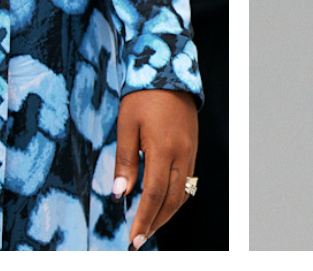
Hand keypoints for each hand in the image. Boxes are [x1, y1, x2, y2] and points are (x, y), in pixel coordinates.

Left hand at [115, 88, 199, 246]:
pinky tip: (161, 204)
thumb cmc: (143, 97)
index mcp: (163, 148)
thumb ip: (124, 162)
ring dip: (166, 213)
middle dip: (155, 222)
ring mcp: (190, 151)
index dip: (143, 219)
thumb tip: (120, 194)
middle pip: (172, 199)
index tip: (133, 239)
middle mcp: (182, 153)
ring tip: (148, 227)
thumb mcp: (126, 126)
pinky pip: (186, 181)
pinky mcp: (192, 148)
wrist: (170, 73)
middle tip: (138, 240)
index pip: (153, 194)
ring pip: (183, 193)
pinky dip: (174, 198)